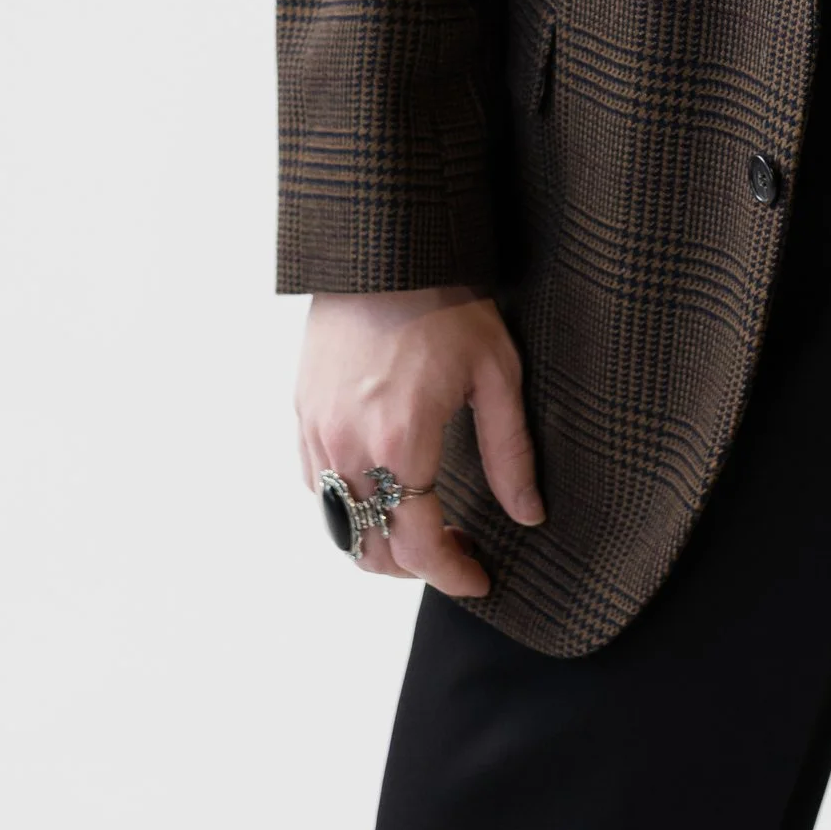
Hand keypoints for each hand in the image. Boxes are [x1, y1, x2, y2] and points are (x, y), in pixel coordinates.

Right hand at [296, 285, 545, 595]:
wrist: (384, 250)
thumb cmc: (446, 304)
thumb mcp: (496, 373)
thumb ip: (510, 453)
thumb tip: (528, 515)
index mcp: (400, 442)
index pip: (418, 545)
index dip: (452, 575)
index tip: (479, 579)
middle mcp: (348, 447)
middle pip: (369, 549)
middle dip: (415, 567)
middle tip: (455, 550)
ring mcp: (317, 432)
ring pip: (338, 525)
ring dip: (378, 540)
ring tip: (421, 522)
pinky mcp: (302, 414)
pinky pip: (317, 487)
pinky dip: (349, 506)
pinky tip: (384, 486)